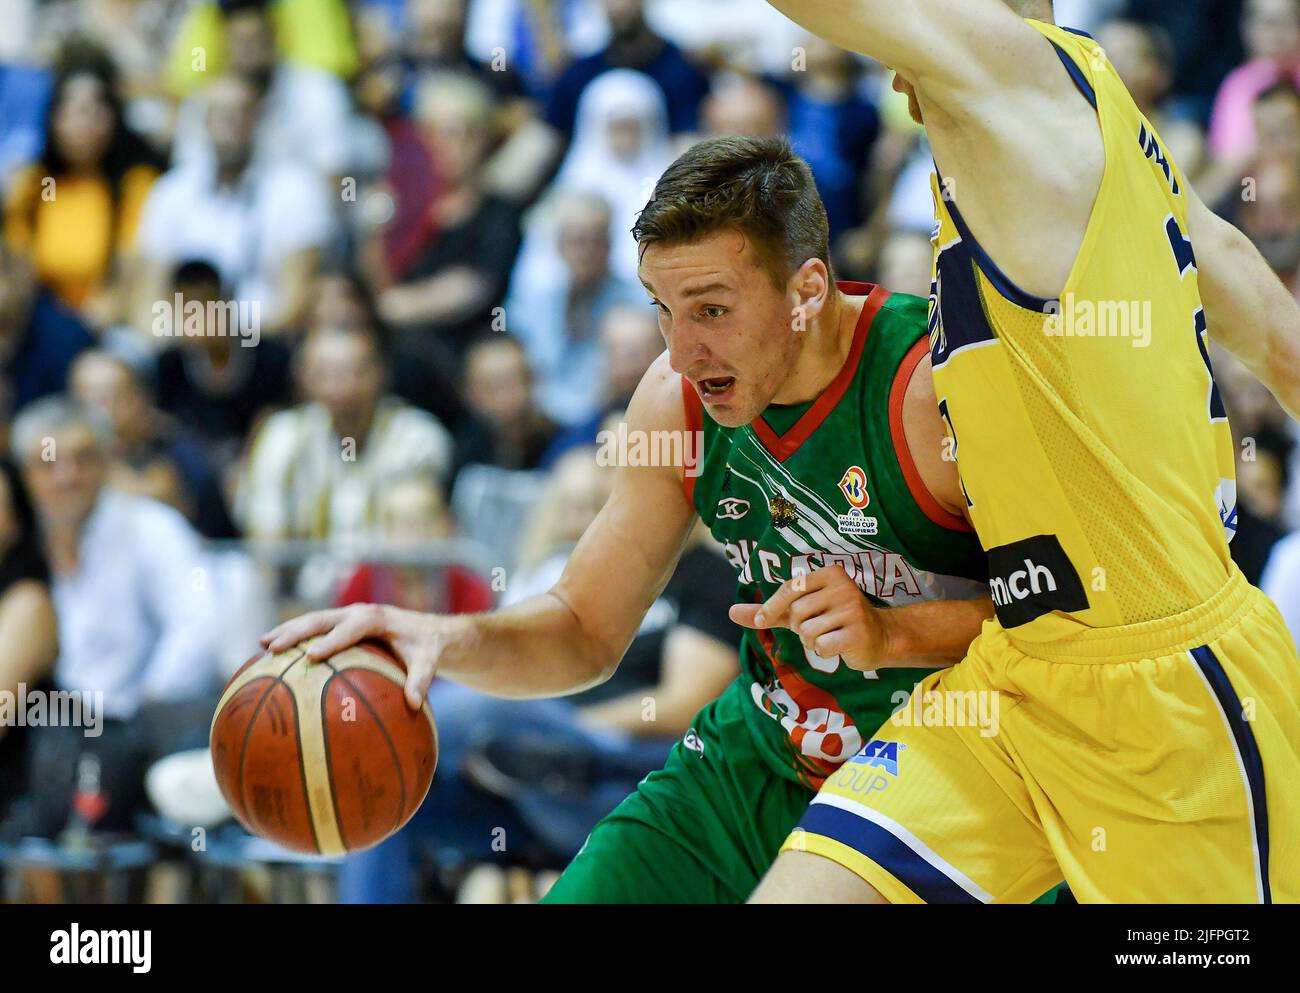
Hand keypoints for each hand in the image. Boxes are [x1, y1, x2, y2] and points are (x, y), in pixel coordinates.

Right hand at [260, 604, 466, 708]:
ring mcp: (346, 616)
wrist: (428, 630)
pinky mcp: (341, 625)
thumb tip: (415, 704)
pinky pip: (315, 630)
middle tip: (271, 647)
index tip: (312, 656)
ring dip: (287, 631)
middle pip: (320, 619)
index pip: (350, 628)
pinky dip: (294, 639)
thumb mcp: (429, 662)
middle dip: (295, 632)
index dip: (331, 641)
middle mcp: (357, 612)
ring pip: (312, 620)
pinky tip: (274, 656)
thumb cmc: (427, 647)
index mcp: (376, 618)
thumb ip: (421, 679)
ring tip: (262, 645)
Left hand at [728, 566, 892, 670]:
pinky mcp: (858, 632)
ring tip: (830, 636)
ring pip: (807, 632)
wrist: (879, 637)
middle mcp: (842, 587)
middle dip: (800, 627)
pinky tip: (839, 646)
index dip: (771, 608)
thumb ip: (769, 611)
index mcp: (829, 573)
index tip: (760, 622)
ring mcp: (852, 609)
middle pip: (797, 613)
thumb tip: (731, 612)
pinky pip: (822, 647)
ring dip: (812, 642)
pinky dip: (824, 652)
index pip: (790, 588)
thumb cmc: (834, 621)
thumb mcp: (801, 612)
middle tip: (819, 627)